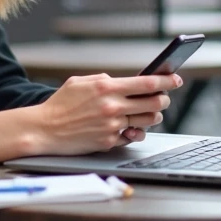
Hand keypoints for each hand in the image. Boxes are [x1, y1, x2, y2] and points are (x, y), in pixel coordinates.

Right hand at [27, 72, 181, 156]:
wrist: (44, 129)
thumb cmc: (61, 104)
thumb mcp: (81, 82)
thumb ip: (105, 80)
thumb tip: (126, 82)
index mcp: (107, 88)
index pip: (147, 83)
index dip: (167, 80)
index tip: (176, 78)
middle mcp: (113, 107)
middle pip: (154, 103)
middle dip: (164, 99)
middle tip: (164, 97)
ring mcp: (112, 126)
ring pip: (148, 121)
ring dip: (153, 115)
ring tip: (150, 112)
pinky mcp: (109, 142)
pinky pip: (132, 135)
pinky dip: (135, 130)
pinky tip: (132, 125)